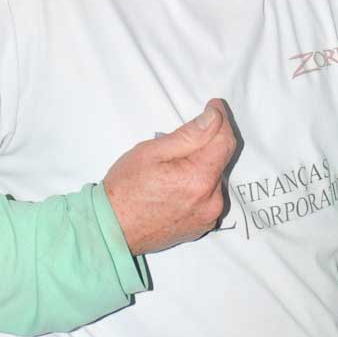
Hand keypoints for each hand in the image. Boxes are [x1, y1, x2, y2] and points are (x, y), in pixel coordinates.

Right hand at [104, 100, 236, 254]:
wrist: (112, 229)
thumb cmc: (126, 187)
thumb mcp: (152, 151)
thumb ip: (189, 134)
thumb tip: (215, 116)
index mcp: (199, 178)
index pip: (225, 141)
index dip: (221, 120)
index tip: (213, 107)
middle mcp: (211, 201)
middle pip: (220, 160)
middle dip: (207, 145)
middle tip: (180, 142)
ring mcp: (208, 217)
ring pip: (214, 180)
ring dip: (202, 168)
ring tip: (173, 170)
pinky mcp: (203, 226)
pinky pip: (208, 198)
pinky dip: (198, 188)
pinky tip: (175, 188)